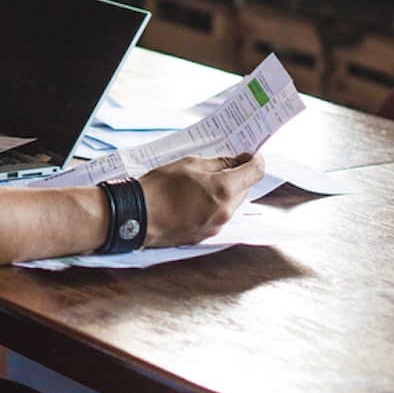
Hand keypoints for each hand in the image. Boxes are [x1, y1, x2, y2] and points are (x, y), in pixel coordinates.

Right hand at [138, 153, 264, 247]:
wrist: (137, 215)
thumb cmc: (159, 187)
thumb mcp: (188, 164)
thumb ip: (217, 163)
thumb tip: (235, 161)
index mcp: (224, 189)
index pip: (254, 173)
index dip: (255, 161)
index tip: (250, 156)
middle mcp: (225, 211)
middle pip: (244, 190)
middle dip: (236, 178)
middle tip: (218, 168)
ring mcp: (216, 226)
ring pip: (231, 205)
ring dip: (223, 194)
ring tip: (199, 186)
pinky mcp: (205, 236)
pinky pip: (217, 218)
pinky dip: (212, 207)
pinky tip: (192, 201)